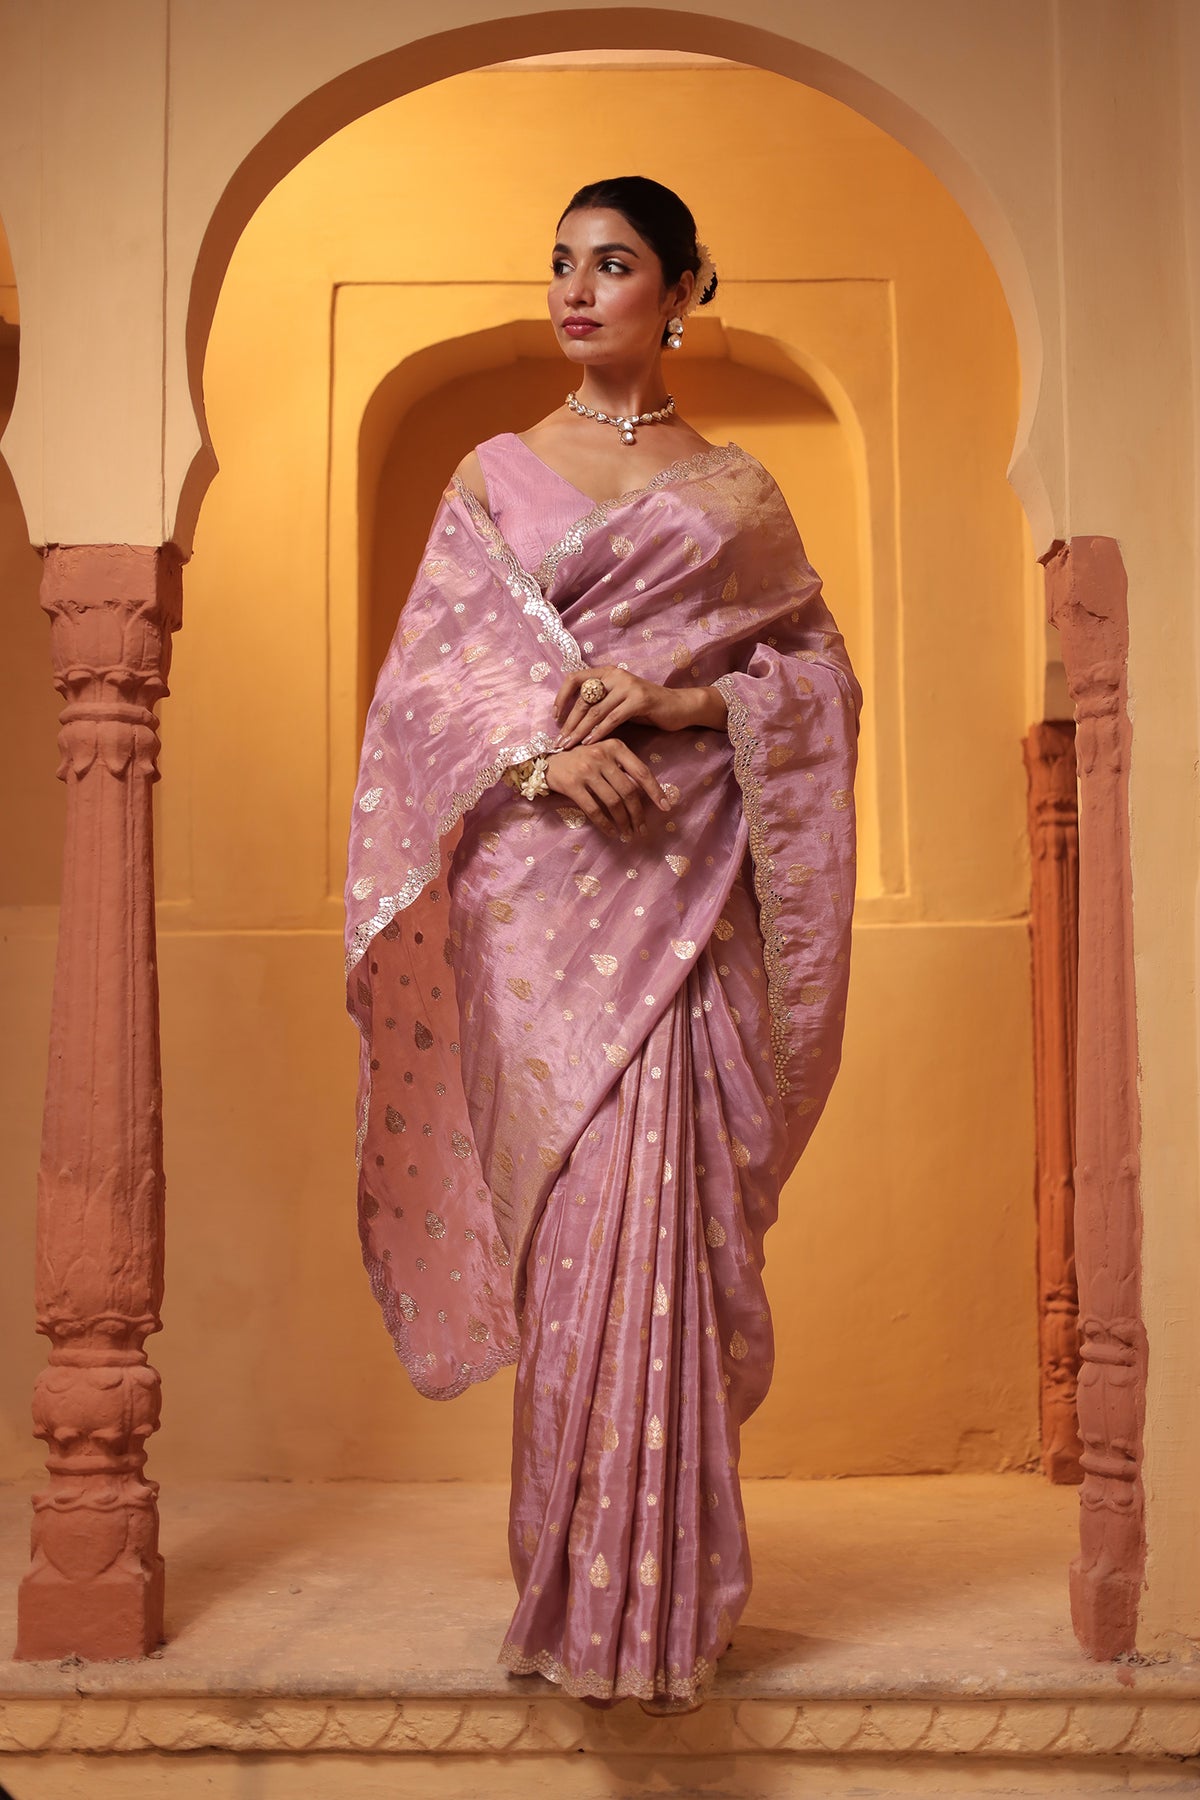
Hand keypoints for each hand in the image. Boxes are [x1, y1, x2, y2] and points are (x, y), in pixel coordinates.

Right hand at [543, 741, 671, 841]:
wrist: (545, 761)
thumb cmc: (580, 759)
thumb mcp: (603, 754)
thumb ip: (622, 768)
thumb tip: (645, 794)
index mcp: (615, 746)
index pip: (641, 771)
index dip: (655, 791)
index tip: (666, 808)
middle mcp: (602, 755)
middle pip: (629, 791)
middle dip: (638, 814)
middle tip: (642, 829)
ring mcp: (586, 770)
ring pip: (613, 802)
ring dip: (624, 822)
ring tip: (628, 834)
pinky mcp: (572, 785)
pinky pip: (594, 810)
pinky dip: (606, 824)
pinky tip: (612, 832)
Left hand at [554, 665, 726, 747]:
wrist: (679, 707)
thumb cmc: (646, 708)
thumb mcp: (619, 702)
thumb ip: (599, 704)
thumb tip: (571, 720)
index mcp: (607, 672)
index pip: (574, 678)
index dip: (561, 697)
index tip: (554, 717)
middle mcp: (616, 675)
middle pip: (583, 699)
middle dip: (569, 723)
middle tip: (558, 742)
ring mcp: (628, 686)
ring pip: (596, 711)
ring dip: (579, 731)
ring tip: (569, 746)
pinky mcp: (640, 700)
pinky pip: (613, 718)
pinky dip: (599, 732)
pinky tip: (590, 743)